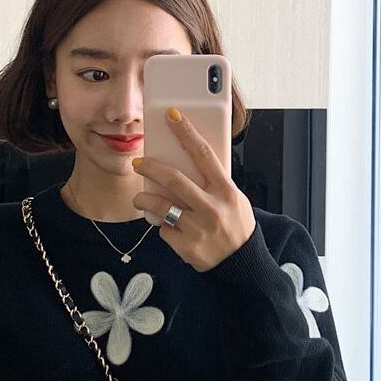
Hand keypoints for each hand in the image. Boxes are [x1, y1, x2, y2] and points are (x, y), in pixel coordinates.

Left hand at [131, 107, 256, 272]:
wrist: (241, 264)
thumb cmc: (236, 226)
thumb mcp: (235, 200)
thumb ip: (214, 184)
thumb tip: (187, 163)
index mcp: (226, 191)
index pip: (204, 154)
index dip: (187, 132)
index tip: (172, 116)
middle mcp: (212, 208)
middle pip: (174, 179)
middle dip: (151, 167)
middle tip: (138, 163)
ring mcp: (197, 228)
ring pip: (161, 207)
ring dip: (144, 200)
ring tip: (139, 198)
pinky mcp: (186, 246)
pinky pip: (165, 231)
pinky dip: (164, 227)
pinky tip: (171, 229)